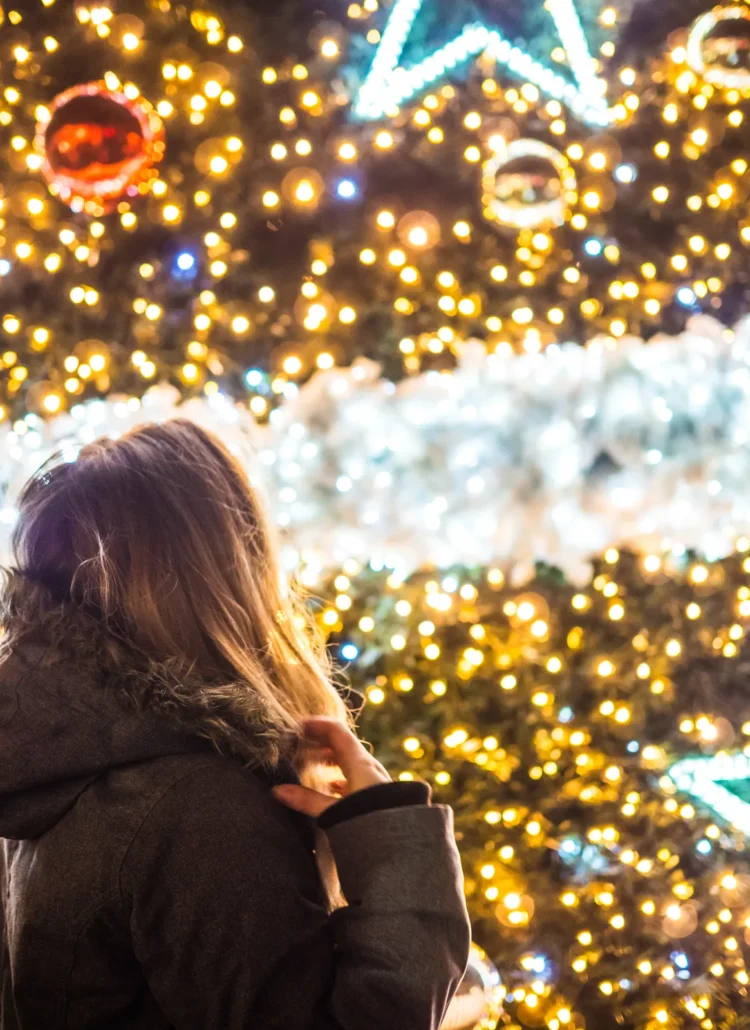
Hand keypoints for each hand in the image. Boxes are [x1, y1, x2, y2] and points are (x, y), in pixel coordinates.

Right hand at [272, 716, 390, 817]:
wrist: (400, 843)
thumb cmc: (368, 821)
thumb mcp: (335, 811)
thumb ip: (306, 801)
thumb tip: (277, 791)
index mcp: (359, 762)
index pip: (336, 731)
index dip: (316, 725)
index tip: (296, 726)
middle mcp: (367, 766)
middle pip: (340, 744)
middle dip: (318, 742)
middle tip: (297, 746)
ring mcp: (372, 779)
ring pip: (347, 760)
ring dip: (327, 759)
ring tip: (308, 765)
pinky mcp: (375, 793)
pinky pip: (353, 776)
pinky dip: (337, 775)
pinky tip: (329, 787)